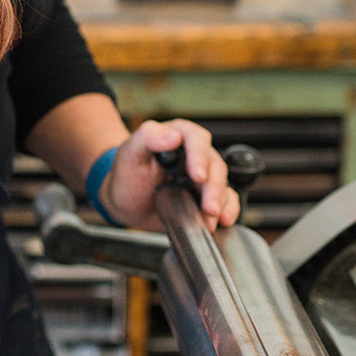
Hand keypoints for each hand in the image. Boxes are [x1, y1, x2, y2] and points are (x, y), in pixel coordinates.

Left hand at [99, 119, 237, 232]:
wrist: (126, 203)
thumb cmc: (128, 174)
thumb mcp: (130, 152)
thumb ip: (148, 137)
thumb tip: (172, 135)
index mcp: (178, 135)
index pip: (196, 139)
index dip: (200, 157)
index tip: (197, 176)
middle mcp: (195, 154)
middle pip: (214, 165)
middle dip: (214, 187)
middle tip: (209, 206)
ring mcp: (203, 176)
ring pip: (222, 183)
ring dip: (220, 202)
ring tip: (210, 218)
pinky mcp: (207, 196)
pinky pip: (227, 200)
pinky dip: (229, 210)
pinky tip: (223, 220)